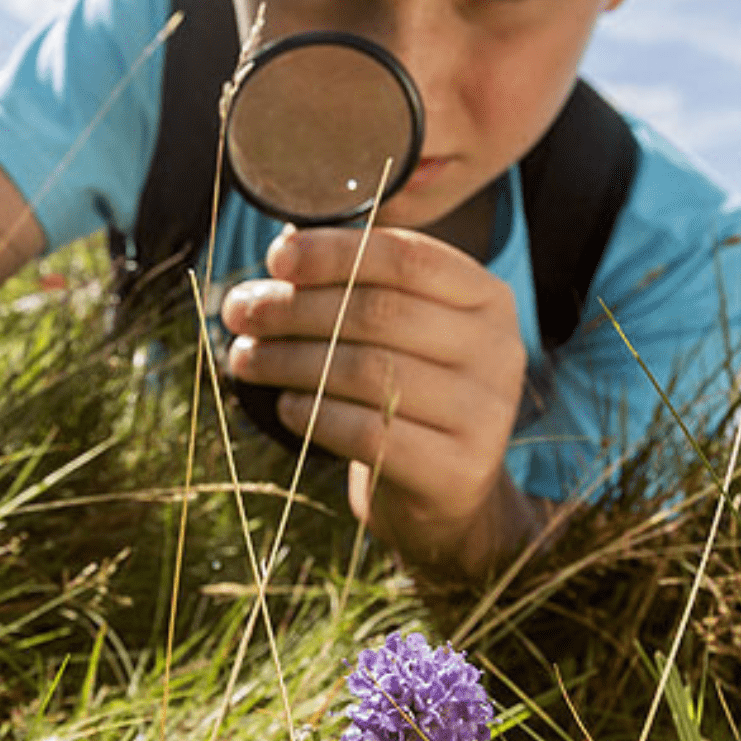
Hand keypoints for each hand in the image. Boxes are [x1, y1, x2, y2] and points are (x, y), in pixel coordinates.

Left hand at [221, 224, 536, 573]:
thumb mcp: (401, 329)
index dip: (336, 252)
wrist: (445, 491)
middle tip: (241, 312)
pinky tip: (284, 406)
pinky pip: (370, 433)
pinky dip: (315, 415)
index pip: (409, 257)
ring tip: (245, 359)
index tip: (276, 258)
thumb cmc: (408, 393)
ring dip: (291, 361)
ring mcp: (486, 413)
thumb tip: (285, 249)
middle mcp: (499, 349)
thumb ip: (359, 284)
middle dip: (296, 308)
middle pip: (382, 313)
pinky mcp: (460, 470)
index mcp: (487, 296)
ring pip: (370, 371)